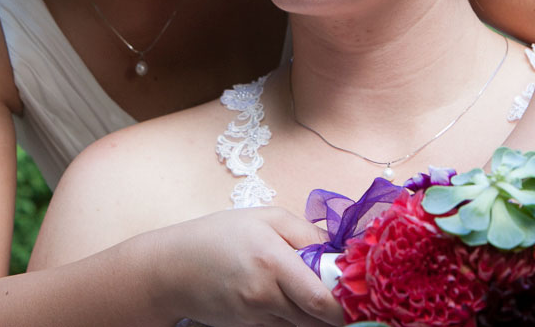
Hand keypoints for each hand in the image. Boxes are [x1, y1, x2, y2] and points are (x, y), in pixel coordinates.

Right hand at [144, 207, 344, 326]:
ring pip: (303, 325)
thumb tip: (341, 250)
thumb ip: (307, 232)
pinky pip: (284, 326)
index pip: (323, 300)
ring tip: (316, 291)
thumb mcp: (265, 218)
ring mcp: (257, 316)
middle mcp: (266, 294)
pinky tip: (289, 298)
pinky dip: (295, 316)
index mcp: (273, 260)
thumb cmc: (219, 235)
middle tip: (348, 295)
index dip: (347, 303)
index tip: (362, 294)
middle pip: (318, 319)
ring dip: (316, 314)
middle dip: (338, 311)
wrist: (172, 268)